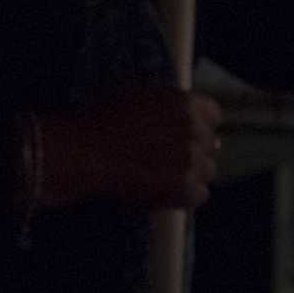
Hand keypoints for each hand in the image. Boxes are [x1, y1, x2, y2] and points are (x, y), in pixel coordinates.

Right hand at [36, 88, 221, 209]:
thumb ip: (164, 104)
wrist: (80, 153)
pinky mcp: (185, 188)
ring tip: (159, 178)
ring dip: (188, 175)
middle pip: (210, 145)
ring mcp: (192, 159)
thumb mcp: (134, 95)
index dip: (198, 126)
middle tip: (165, 161)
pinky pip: (199, 195)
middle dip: (192, 152)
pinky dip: (182, 197)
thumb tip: (180, 117)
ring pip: (207, 171)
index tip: (184, 137)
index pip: (212, 114)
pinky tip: (160, 193)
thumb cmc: (96, 121)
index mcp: (184, 102)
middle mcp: (194, 128)